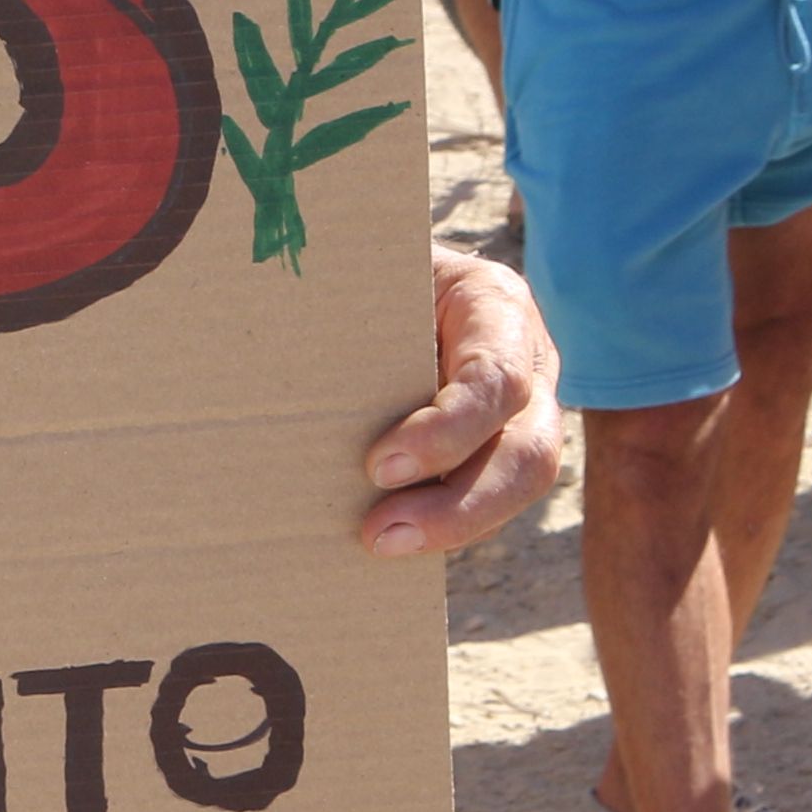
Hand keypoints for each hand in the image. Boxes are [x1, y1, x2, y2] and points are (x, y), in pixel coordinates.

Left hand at [355, 246, 561, 556]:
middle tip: (379, 534)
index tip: (378, 466)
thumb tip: (283, 346)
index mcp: (496, 305)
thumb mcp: (370, 266)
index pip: (498, 380)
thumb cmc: (371, 267)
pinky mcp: (498, 445)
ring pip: (517, 487)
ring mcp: (524, 409)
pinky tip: (392, 542)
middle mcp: (528, 361)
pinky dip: (445, 527)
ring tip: (380, 544)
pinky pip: (489, 498)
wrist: (387, 273)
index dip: (447, 432)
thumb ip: (353, 304)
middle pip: (528, 452)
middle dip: (459, 506)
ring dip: (453, 527)